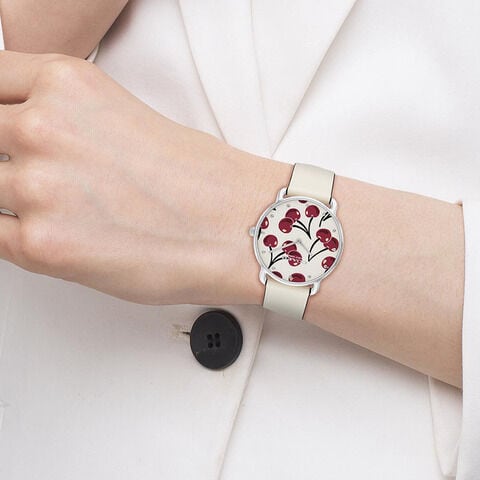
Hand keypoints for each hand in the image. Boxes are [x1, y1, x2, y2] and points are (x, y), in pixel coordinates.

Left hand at [0, 51, 291, 305]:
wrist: (235, 226)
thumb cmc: (200, 180)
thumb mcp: (122, 117)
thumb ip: (63, 120)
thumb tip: (26, 139)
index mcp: (66, 83)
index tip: (5, 131)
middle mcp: (43, 128)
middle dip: (6, 160)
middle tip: (40, 179)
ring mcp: (37, 186)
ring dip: (14, 201)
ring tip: (62, 212)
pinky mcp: (41, 244)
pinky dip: (18, 237)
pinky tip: (59, 236)